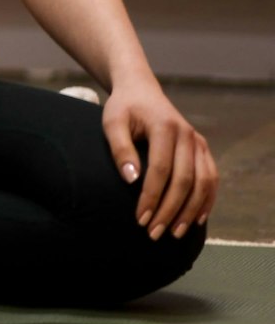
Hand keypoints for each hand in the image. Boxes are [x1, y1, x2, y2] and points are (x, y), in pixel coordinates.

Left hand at [102, 80, 217, 240]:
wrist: (141, 90)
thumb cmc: (123, 108)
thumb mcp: (112, 122)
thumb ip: (120, 149)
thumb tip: (132, 180)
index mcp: (165, 127)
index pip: (161, 169)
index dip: (151, 196)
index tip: (140, 218)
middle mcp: (187, 135)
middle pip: (184, 180)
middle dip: (170, 210)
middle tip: (154, 232)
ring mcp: (198, 142)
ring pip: (203, 183)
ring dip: (190, 211)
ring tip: (175, 233)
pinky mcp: (203, 149)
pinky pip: (212, 178)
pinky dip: (207, 200)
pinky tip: (197, 219)